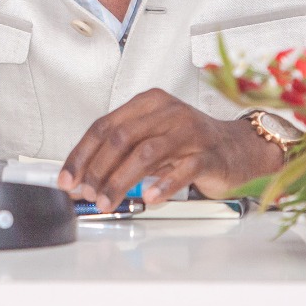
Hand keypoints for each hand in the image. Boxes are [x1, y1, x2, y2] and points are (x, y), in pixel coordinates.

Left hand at [56, 88, 284, 211]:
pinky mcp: (209, 154)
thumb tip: (83, 179)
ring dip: (120, 180)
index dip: (81, 154)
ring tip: (107, 201)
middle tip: (86, 194)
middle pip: (121, 137)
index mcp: (148, 103)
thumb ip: (121, 154)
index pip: (104, 125)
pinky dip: (163, 184)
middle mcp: (167, 111)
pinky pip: (183, 168)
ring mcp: (189, 131)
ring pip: (146, 153)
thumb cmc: (189, 144)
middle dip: (97, 169)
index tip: (67, 178)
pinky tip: (149, 198)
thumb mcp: (151, 140)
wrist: (238, 148)